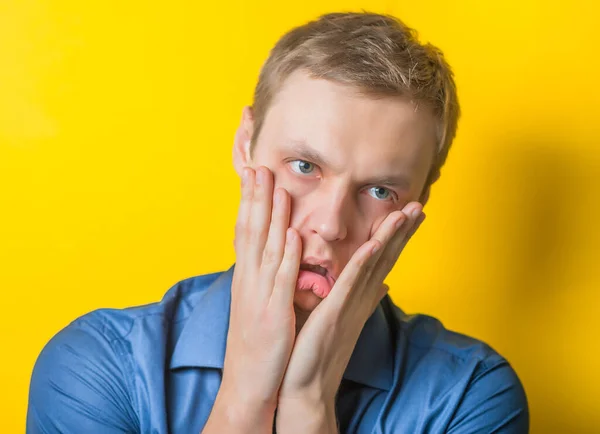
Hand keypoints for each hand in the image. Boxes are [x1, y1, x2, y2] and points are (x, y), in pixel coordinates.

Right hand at [206, 166, 300, 431]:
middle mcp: (249, 280)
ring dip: (271, 216)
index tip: (254, 173)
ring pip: (266, 248)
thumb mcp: (258, 303)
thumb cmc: (257, 342)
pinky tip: (293, 233)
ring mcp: (260, 295)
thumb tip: (280, 251)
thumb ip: (268, 276)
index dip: (249, 201)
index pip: (246, 230)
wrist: (248, 382)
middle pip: (251, 231)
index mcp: (246, 277)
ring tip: (277, 187)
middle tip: (259, 166)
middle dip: (255, 197)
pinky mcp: (274, 313)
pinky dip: (287, 255)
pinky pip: (281, 279)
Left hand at [276, 203, 425, 428]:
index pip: (383, 260)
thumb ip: (361, 297)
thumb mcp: (342, 318)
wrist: (307, 386)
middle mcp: (362, 299)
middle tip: (420, 203)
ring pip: (375, 264)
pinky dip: (364, 262)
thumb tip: (383, 284)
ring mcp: (351, 305)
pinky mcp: (336, 313)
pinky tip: (375, 243)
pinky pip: (352, 283)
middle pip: (387, 258)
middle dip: (403, 231)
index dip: (398, 236)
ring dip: (391, 237)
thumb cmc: (319, 351)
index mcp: (360, 297)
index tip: (410, 212)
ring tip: (406, 212)